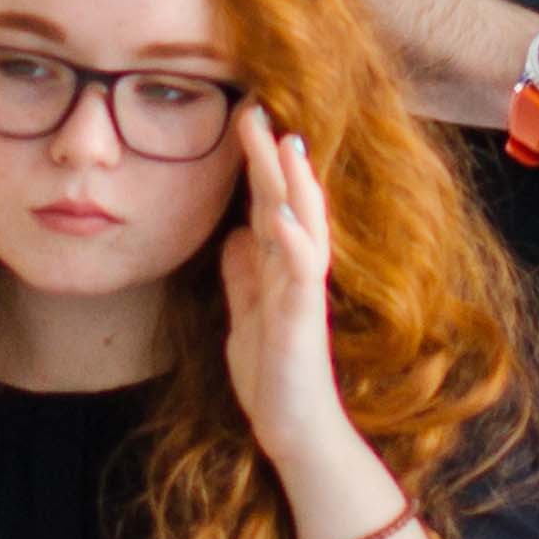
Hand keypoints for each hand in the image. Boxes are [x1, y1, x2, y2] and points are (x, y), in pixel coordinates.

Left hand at [218, 105, 352, 474]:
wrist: (295, 431)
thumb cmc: (274, 376)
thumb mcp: (247, 317)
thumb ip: (244, 277)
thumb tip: (235, 236)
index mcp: (279, 269)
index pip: (269, 205)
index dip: (257, 164)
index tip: (245, 118)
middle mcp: (296, 272)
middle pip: (285, 203)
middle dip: (271, 157)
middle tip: (255, 108)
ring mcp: (303, 293)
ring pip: (303, 227)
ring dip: (295, 186)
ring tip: (285, 144)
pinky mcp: (303, 321)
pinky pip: (301, 276)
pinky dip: (294, 243)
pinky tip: (284, 217)